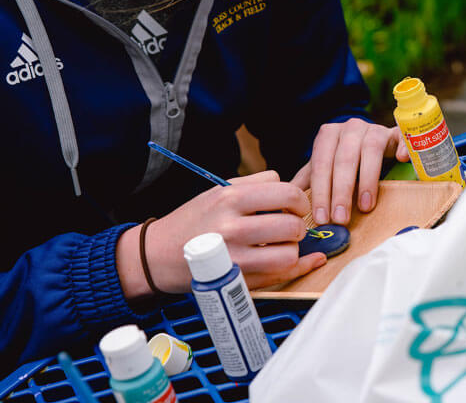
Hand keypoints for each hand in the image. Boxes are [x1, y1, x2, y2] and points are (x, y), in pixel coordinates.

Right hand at [117, 170, 324, 296]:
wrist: (158, 254)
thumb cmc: (192, 220)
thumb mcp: (218, 190)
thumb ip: (256, 185)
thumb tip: (292, 189)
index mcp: (230, 198)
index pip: (286, 194)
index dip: (299, 200)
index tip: (296, 206)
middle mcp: (233, 227)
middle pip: (292, 225)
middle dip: (298, 226)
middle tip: (290, 227)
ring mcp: (235, 257)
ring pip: (289, 253)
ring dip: (293, 248)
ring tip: (281, 244)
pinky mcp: (236, 281)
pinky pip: (280, 276)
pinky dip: (298, 268)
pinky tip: (308, 261)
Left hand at [292, 118, 408, 225]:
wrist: (372, 139)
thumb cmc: (345, 159)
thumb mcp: (324, 168)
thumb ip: (307, 182)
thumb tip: (284, 205)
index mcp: (328, 135)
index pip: (320, 164)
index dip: (320, 192)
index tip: (322, 218)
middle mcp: (350, 128)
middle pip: (344, 159)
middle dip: (341, 192)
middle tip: (341, 219)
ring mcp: (375, 129)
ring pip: (370, 149)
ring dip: (368, 179)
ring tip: (365, 206)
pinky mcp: (396, 133)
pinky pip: (401, 136)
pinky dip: (403, 146)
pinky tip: (402, 159)